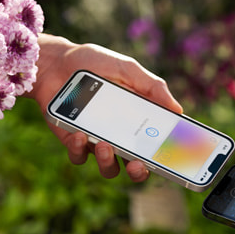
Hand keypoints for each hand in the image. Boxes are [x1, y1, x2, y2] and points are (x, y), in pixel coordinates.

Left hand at [28, 33, 182, 181]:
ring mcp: (95, 141)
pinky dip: (79, 149)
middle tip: (137, 164)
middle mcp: (119, 136)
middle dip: (138, 171)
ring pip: (108, 167)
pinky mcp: (73, 141)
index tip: (170, 160)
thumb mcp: (128, 69)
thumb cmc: (94, 63)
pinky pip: (79, 156)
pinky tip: (79, 134)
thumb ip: (153, 86)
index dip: (165, 158)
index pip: (155, 146)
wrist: (56, 62)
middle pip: (135, 166)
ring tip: (104, 145)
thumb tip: (178, 109)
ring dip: (108, 162)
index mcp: (137, 122)